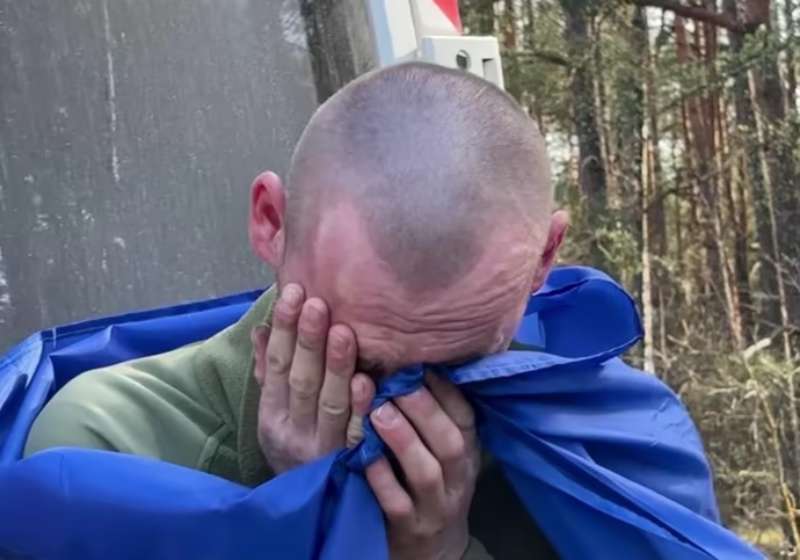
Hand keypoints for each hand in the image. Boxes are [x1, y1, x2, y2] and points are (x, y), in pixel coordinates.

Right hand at [251, 283, 374, 473]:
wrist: (311, 505)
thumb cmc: (295, 443)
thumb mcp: (274, 411)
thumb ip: (269, 370)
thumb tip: (262, 328)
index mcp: (272, 415)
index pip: (276, 367)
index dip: (285, 330)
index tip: (293, 293)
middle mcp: (295, 431)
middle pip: (302, 381)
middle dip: (308, 341)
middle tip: (318, 303)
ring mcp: (324, 448)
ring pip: (330, 403)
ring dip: (337, 366)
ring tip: (344, 330)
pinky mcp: (352, 461)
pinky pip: (358, 432)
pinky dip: (362, 407)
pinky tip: (369, 380)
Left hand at [366, 372, 479, 559]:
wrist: (433, 549)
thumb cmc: (431, 486)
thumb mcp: (442, 452)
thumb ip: (432, 417)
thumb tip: (409, 362)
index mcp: (467, 452)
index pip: (465, 417)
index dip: (445, 390)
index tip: (419, 362)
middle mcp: (457, 478)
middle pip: (450, 441)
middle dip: (424, 410)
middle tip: (395, 382)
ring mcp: (435, 506)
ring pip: (427, 472)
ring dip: (403, 439)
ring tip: (378, 411)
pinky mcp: (410, 530)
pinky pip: (397, 504)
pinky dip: (382, 478)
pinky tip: (365, 456)